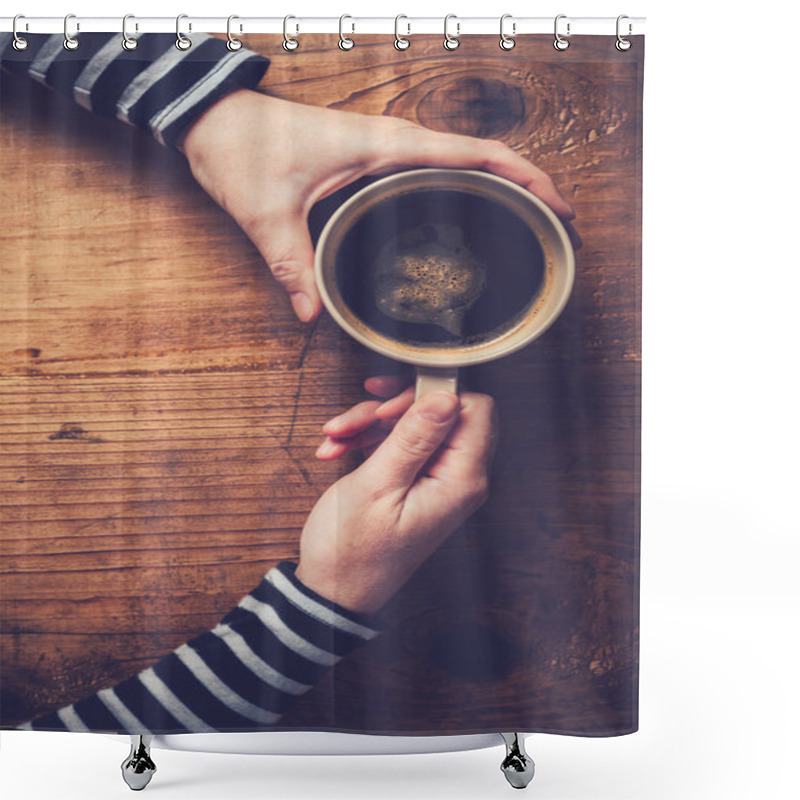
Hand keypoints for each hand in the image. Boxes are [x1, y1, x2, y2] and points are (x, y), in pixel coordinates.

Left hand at [181, 88, 575, 322]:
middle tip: (553, 227)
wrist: (217, 120)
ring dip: (501, 185)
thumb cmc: (243, 149)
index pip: (475, 154)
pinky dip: (467, 188)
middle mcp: (395, 142)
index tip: (557, 204)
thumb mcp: (267, 213)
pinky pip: (437, 170)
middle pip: (483, 157)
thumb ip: (294, 265)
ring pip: (464, 162)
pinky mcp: (377, 159)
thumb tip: (315, 315)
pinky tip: (472, 219)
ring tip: (527, 225)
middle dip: (526, 186)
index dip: (525, 176)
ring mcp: (389, 148)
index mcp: (385, 146)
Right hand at [295, 380, 497, 613]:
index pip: (474, 409)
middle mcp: (457, 479)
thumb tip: (446, 396)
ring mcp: (436, 480)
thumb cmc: (353, 551)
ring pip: (413, 424)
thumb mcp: (377, 486)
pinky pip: (398, 443)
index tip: (391, 404)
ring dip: (370, 423)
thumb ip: (413, 438)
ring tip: (336, 436)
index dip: (433, 395)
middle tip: (362, 416)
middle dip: (394, 407)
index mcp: (460, 481)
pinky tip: (336, 450)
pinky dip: (366, 440)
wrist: (332, 590)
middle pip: (442, 412)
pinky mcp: (415, 481)